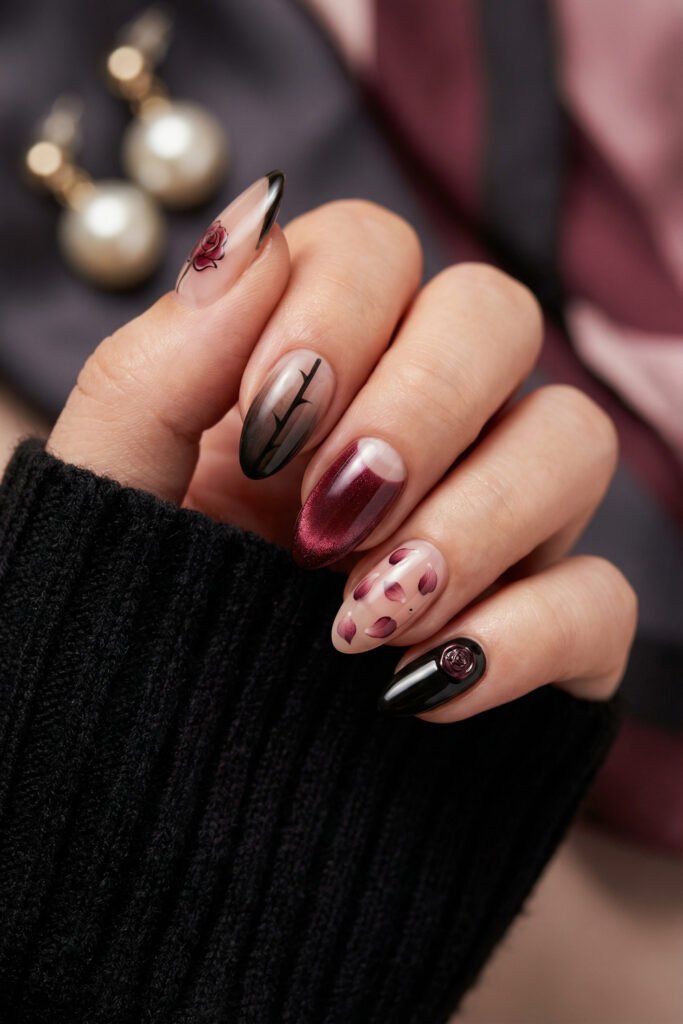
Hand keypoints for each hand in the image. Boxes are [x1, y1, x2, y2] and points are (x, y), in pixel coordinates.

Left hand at [48, 172, 636, 719]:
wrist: (166, 780)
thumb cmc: (134, 619)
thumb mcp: (110, 499)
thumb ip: (155, 368)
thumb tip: (250, 230)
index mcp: (315, 371)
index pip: (376, 250)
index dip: (333, 314)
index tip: (268, 422)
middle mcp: (422, 425)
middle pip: (497, 314)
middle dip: (418, 406)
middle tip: (324, 515)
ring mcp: (495, 523)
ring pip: (575, 440)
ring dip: (474, 524)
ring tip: (360, 617)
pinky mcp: (544, 630)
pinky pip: (599, 600)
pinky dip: (522, 639)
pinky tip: (413, 693)